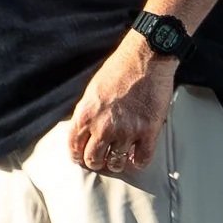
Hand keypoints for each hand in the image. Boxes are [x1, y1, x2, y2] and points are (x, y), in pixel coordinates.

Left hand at [66, 37, 177, 174]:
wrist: (145, 59)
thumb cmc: (118, 70)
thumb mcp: (92, 91)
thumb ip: (87, 113)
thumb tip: (84, 131)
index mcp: (85, 115)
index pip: (74, 147)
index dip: (77, 156)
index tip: (81, 158)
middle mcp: (103, 126)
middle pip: (93, 159)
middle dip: (96, 162)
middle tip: (101, 160)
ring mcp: (127, 131)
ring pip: (116, 163)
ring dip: (117, 163)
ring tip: (119, 158)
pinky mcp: (148, 131)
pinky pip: (142, 159)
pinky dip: (138, 162)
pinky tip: (136, 158)